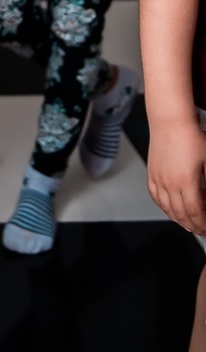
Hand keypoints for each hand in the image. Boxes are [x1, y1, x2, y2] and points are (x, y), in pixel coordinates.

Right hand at [147, 118, 205, 234]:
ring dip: (178, 220)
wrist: (170, 121)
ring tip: (188, 224)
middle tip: (201, 230)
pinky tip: (169, 209)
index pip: (195, 213)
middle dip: (192, 226)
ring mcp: (158, 179)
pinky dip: (163, 207)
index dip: (202, 224)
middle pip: (180, 215)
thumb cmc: (190, 136)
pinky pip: (155, 197)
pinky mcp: (152, 173)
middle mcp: (170, 183)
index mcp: (186, 182)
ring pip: (166, 208)